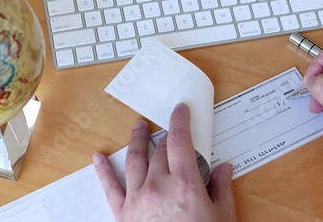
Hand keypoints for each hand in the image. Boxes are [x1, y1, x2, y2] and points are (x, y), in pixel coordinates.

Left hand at [92, 103, 236, 221]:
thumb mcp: (223, 219)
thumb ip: (221, 190)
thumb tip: (224, 167)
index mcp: (185, 185)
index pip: (180, 141)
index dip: (180, 121)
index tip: (180, 110)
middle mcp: (158, 186)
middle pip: (160, 150)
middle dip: (165, 136)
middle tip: (168, 127)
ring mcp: (137, 199)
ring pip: (135, 160)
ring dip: (137, 140)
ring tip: (138, 127)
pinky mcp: (123, 213)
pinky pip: (110, 187)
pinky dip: (103, 171)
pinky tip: (98, 158)